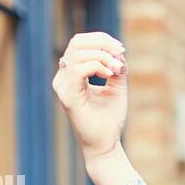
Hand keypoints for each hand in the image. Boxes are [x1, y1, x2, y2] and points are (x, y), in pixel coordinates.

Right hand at [51, 31, 127, 165]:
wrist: (105, 145)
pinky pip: (77, 70)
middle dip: (102, 42)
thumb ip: (116, 68)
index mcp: (72, 74)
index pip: (79, 44)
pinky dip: (97, 66)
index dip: (100, 39)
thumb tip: (118, 52)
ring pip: (77, 54)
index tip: (121, 49)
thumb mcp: (116, 87)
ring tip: (116, 69)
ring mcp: (63, 87)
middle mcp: (63, 78)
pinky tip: (110, 75)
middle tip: (120, 53)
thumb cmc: (109, 119)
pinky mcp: (68, 97)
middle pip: (76, 43)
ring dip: (102, 56)